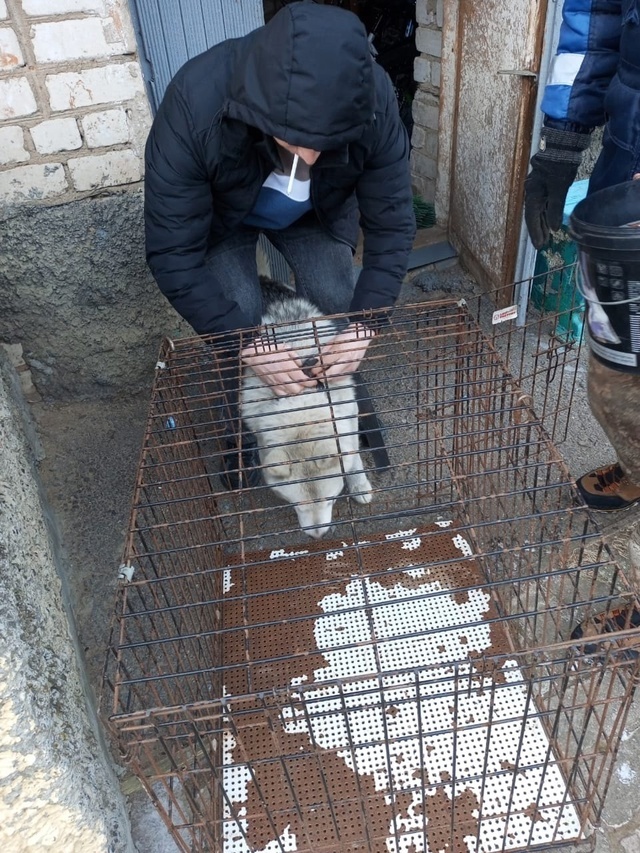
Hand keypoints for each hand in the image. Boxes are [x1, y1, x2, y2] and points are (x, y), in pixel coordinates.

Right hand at [241, 337, 315, 395]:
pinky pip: (281, 394)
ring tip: (297, 384)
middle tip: (305, 382)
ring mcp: (276, 382)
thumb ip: (295, 357)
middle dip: (303, 387)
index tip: (314, 381)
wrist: (254, 355)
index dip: (311, 382)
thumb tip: (301, 365)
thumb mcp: (286, 349)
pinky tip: (288, 387)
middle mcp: (282, 376)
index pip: (303, 379)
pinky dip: (287, 392)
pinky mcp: (271, 385)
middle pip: (298, 389)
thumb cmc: (270, 350)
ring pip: (290, 393)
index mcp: (287, 366)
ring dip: (296, 390)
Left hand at [311, 323, 374, 380]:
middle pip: (330, 373)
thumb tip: (315, 361)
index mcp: (339, 350)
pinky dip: (335, 378)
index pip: (324, 363)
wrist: (361, 337)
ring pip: (335, 377)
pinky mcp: (353, 369)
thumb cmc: (346, 337)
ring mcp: (350, 365)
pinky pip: (341, 377)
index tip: (312, 370)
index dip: (316, 368)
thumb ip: (324, 352)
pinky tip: (331, 375)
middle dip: (321, 376)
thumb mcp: (332, 341)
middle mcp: (345, 359)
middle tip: (315, 376)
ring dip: (327, 378)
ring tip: (322, 376)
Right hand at [524, 127, 590, 249]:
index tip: (539, 246)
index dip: (535, 233)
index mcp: (532, 195)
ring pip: (537, 210)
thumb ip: (554, 210)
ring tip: (546, 236)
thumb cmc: (559, 167)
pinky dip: (545, 214)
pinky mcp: (544, 184)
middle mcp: (531, 193)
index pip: (531, 218)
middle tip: (542, 244)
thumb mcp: (559, 189)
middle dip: (537, 230)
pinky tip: (548, 220)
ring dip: (541, 223)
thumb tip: (553, 229)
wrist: (562, 145)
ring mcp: (537, 188)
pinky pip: (542, 204)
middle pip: (533, 216)